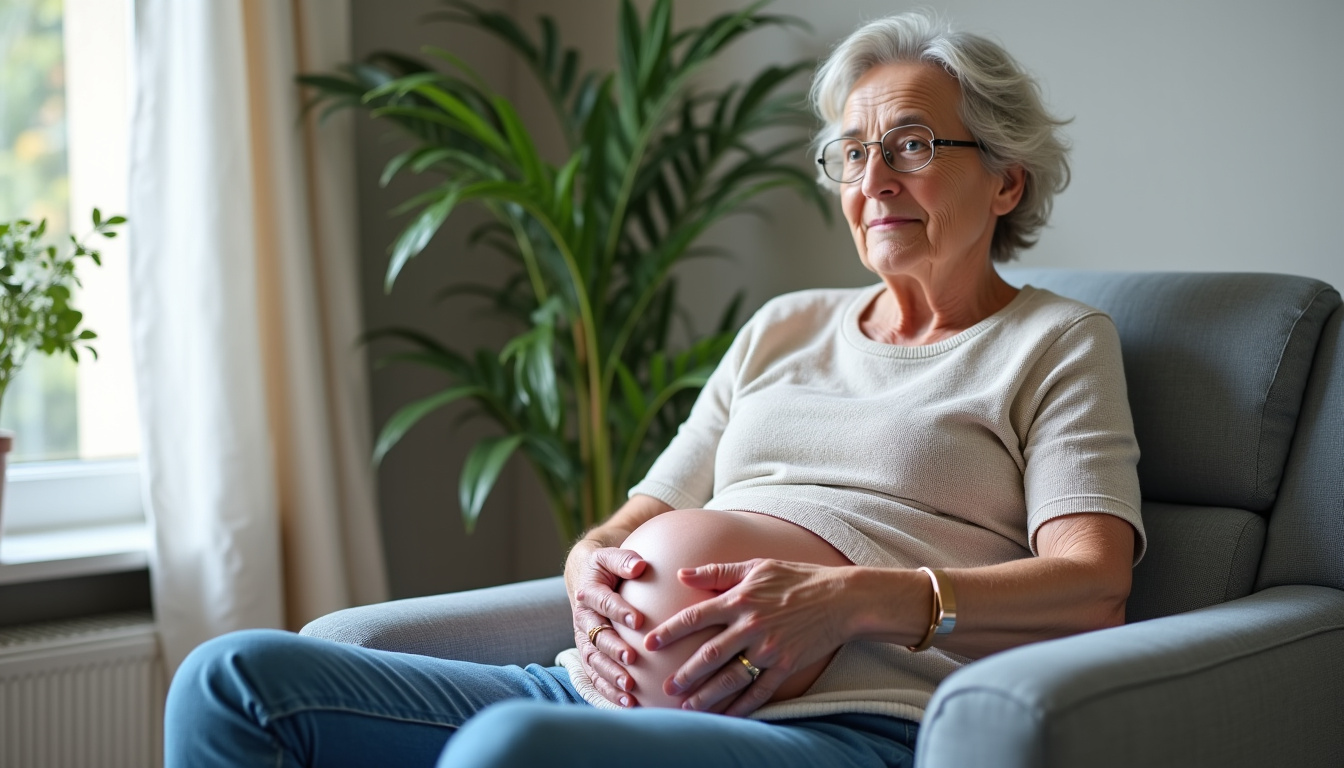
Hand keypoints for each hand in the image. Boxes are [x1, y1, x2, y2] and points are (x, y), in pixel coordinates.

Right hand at [565, 540, 647, 706]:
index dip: (619, 611)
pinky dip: (608, 691)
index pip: (604, 602)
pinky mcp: (589, 655)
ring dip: (610, 675)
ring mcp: (584, 639)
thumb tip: (640, 566)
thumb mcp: (610, 556)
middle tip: (631, 658)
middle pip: (597, 636)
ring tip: (629, 688)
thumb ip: (623, 560)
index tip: (638, 621)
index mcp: (588, 592)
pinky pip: (595, 676)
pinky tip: (627, 703)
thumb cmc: (606, 568)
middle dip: (613, 649)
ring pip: (594, 661)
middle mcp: (583, 618)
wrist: (586, 579)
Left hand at [645, 559, 850, 716]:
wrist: (842, 599)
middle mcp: (751, 626)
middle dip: (685, 674)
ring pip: (731, 678)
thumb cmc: (798, 578)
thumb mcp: (757, 567)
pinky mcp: (786, 666)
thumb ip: (718, 571)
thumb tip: (682, 573)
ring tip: (686, 707)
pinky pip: (759, 691)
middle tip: (665, 688)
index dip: (670, 632)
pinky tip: (726, 716)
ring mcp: (769, 649)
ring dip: (706, 695)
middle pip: (710, 655)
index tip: (650, 644)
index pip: (696, 617)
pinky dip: (741, 706)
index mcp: (740, 599)